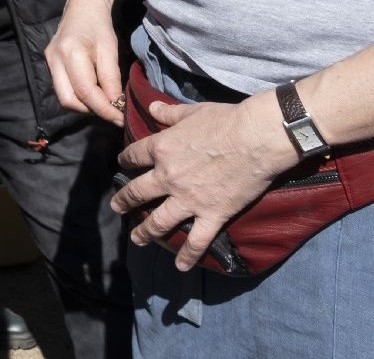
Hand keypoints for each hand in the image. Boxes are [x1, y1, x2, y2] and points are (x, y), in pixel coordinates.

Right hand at [45, 0, 124, 124]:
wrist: (82, 4)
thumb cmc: (99, 24)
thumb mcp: (111, 50)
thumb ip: (111, 79)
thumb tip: (115, 106)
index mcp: (71, 53)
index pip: (86, 92)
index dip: (104, 109)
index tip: (121, 118)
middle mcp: (54, 59)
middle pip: (69, 100)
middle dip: (92, 110)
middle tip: (112, 110)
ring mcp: (49, 62)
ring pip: (64, 98)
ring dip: (85, 105)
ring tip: (103, 101)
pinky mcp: (49, 64)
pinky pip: (63, 89)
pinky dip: (79, 96)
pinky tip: (93, 92)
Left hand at [112, 91, 296, 270]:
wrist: (257, 138)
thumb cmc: (225, 120)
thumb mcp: (191, 112)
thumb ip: (169, 113)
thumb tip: (151, 107)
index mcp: (162, 149)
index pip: (134, 156)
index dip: (125, 161)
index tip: (121, 165)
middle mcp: (169, 177)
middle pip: (138, 192)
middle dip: (124, 201)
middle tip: (116, 208)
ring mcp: (189, 199)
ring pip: (159, 221)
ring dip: (145, 232)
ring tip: (137, 239)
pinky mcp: (212, 214)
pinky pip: (196, 240)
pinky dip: (187, 256)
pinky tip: (180, 266)